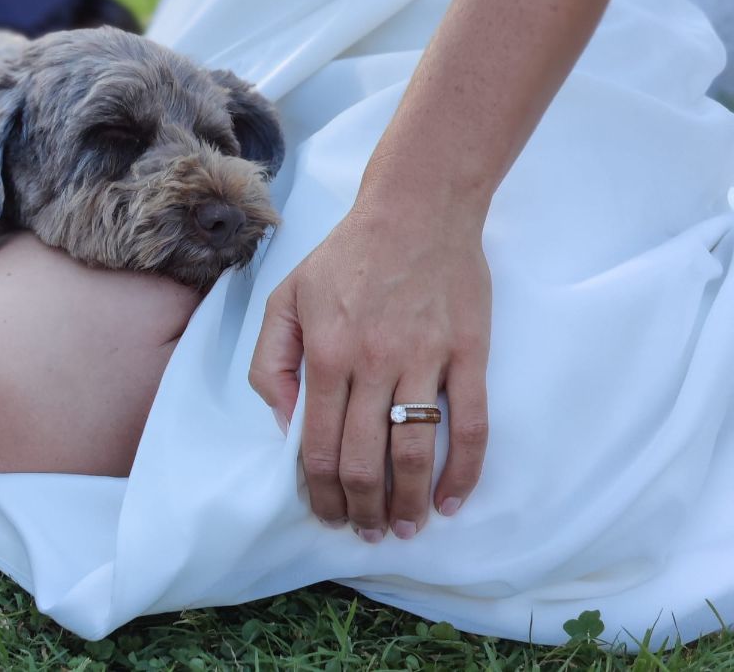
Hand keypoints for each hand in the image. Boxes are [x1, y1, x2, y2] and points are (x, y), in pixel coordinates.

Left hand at [249, 199, 491, 541]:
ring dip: (409, 503)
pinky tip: (452, 500)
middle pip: (364, 461)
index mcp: (326, 353)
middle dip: (361, 510)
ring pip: (415, 452)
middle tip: (365, 532)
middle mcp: (373, 363)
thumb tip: (283, 424)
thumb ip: (272, 362)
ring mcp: (424, 360)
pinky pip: (471, 426)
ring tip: (405, 528)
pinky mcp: (467, 354)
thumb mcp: (285, 298)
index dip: (320, 493)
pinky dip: (464, 472)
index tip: (326, 514)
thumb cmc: (344, 256)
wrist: (414, 210)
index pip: (318, 446)